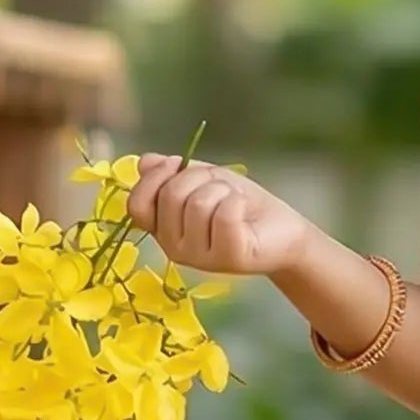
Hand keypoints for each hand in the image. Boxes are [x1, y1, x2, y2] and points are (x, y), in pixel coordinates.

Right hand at [125, 153, 310, 277]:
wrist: (282, 230)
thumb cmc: (241, 205)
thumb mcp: (204, 180)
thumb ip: (173, 172)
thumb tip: (144, 161)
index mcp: (163, 230)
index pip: (137, 205)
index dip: (154, 178)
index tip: (176, 164)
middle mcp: (175, 249)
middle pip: (171, 196)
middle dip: (198, 177)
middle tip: (220, 187)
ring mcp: (201, 258)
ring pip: (198, 203)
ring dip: (221, 190)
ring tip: (234, 201)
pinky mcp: (229, 258)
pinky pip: (224, 214)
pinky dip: (237, 201)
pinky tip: (245, 211)